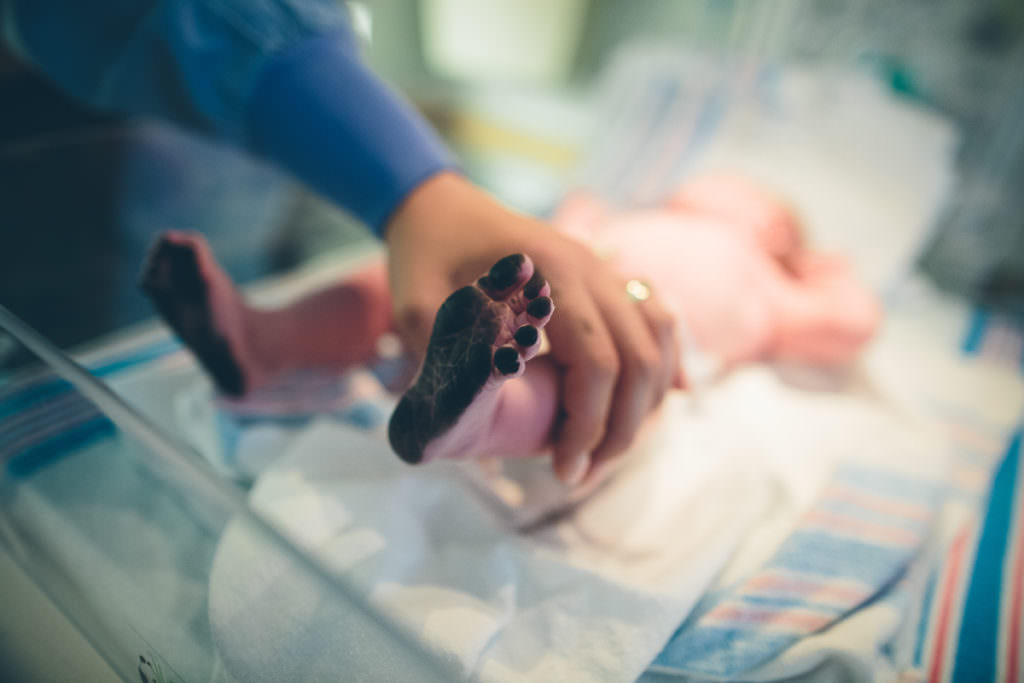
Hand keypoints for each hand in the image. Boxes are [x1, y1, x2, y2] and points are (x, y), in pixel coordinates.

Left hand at [384, 172, 682, 483]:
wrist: (437, 205)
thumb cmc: (421, 259)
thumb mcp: (416, 311)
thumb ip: (450, 359)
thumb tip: (483, 424)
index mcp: (550, 276)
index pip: (597, 365)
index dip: (588, 426)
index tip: (563, 470)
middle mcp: (590, 269)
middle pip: (638, 360)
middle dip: (621, 428)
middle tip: (584, 473)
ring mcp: (603, 268)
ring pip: (656, 343)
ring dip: (644, 403)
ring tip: (608, 449)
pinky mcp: (604, 276)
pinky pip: (655, 319)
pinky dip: (664, 361)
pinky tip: (658, 401)